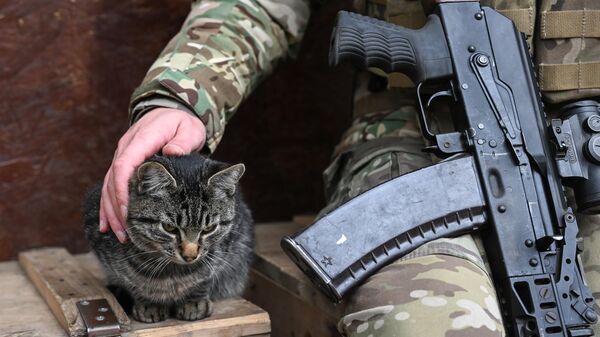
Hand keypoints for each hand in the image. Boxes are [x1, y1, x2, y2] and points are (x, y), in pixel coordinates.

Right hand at [100, 108, 205, 241]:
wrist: (170, 112)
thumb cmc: (181, 123)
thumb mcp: (189, 129)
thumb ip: (183, 140)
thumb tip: (172, 152)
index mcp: (140, 140)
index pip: (125, 165)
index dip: (123, 189)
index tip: (128, 211)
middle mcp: (126, 149)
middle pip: (113, 180)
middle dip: (117, 208)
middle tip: (126, 233)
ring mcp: (123, 157)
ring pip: (109, 186)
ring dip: (112, 212)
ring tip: (121, 235)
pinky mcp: (124, 165)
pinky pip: (112, 187)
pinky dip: (109, 206)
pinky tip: (108, 225)